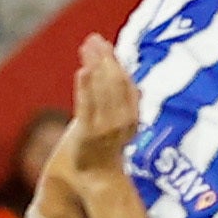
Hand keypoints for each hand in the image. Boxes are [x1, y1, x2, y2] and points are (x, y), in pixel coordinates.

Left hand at [68, 34, 139, 177]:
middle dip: (104, 58)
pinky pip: (87, 106)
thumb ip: (124, 104)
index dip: (115, 61)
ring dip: (94, 66)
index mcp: (131, 115)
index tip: (105, 43)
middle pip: (115, 81)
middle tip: (94, 38)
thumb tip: (136, 85)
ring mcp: (106, 127)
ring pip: (102, 90)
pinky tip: (82, 70)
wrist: (97, 179)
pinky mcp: (88, 134)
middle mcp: (122, 120)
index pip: (125, 82)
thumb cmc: (107, 151)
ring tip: (86, 47)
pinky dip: (86, 88)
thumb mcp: (119, 124)